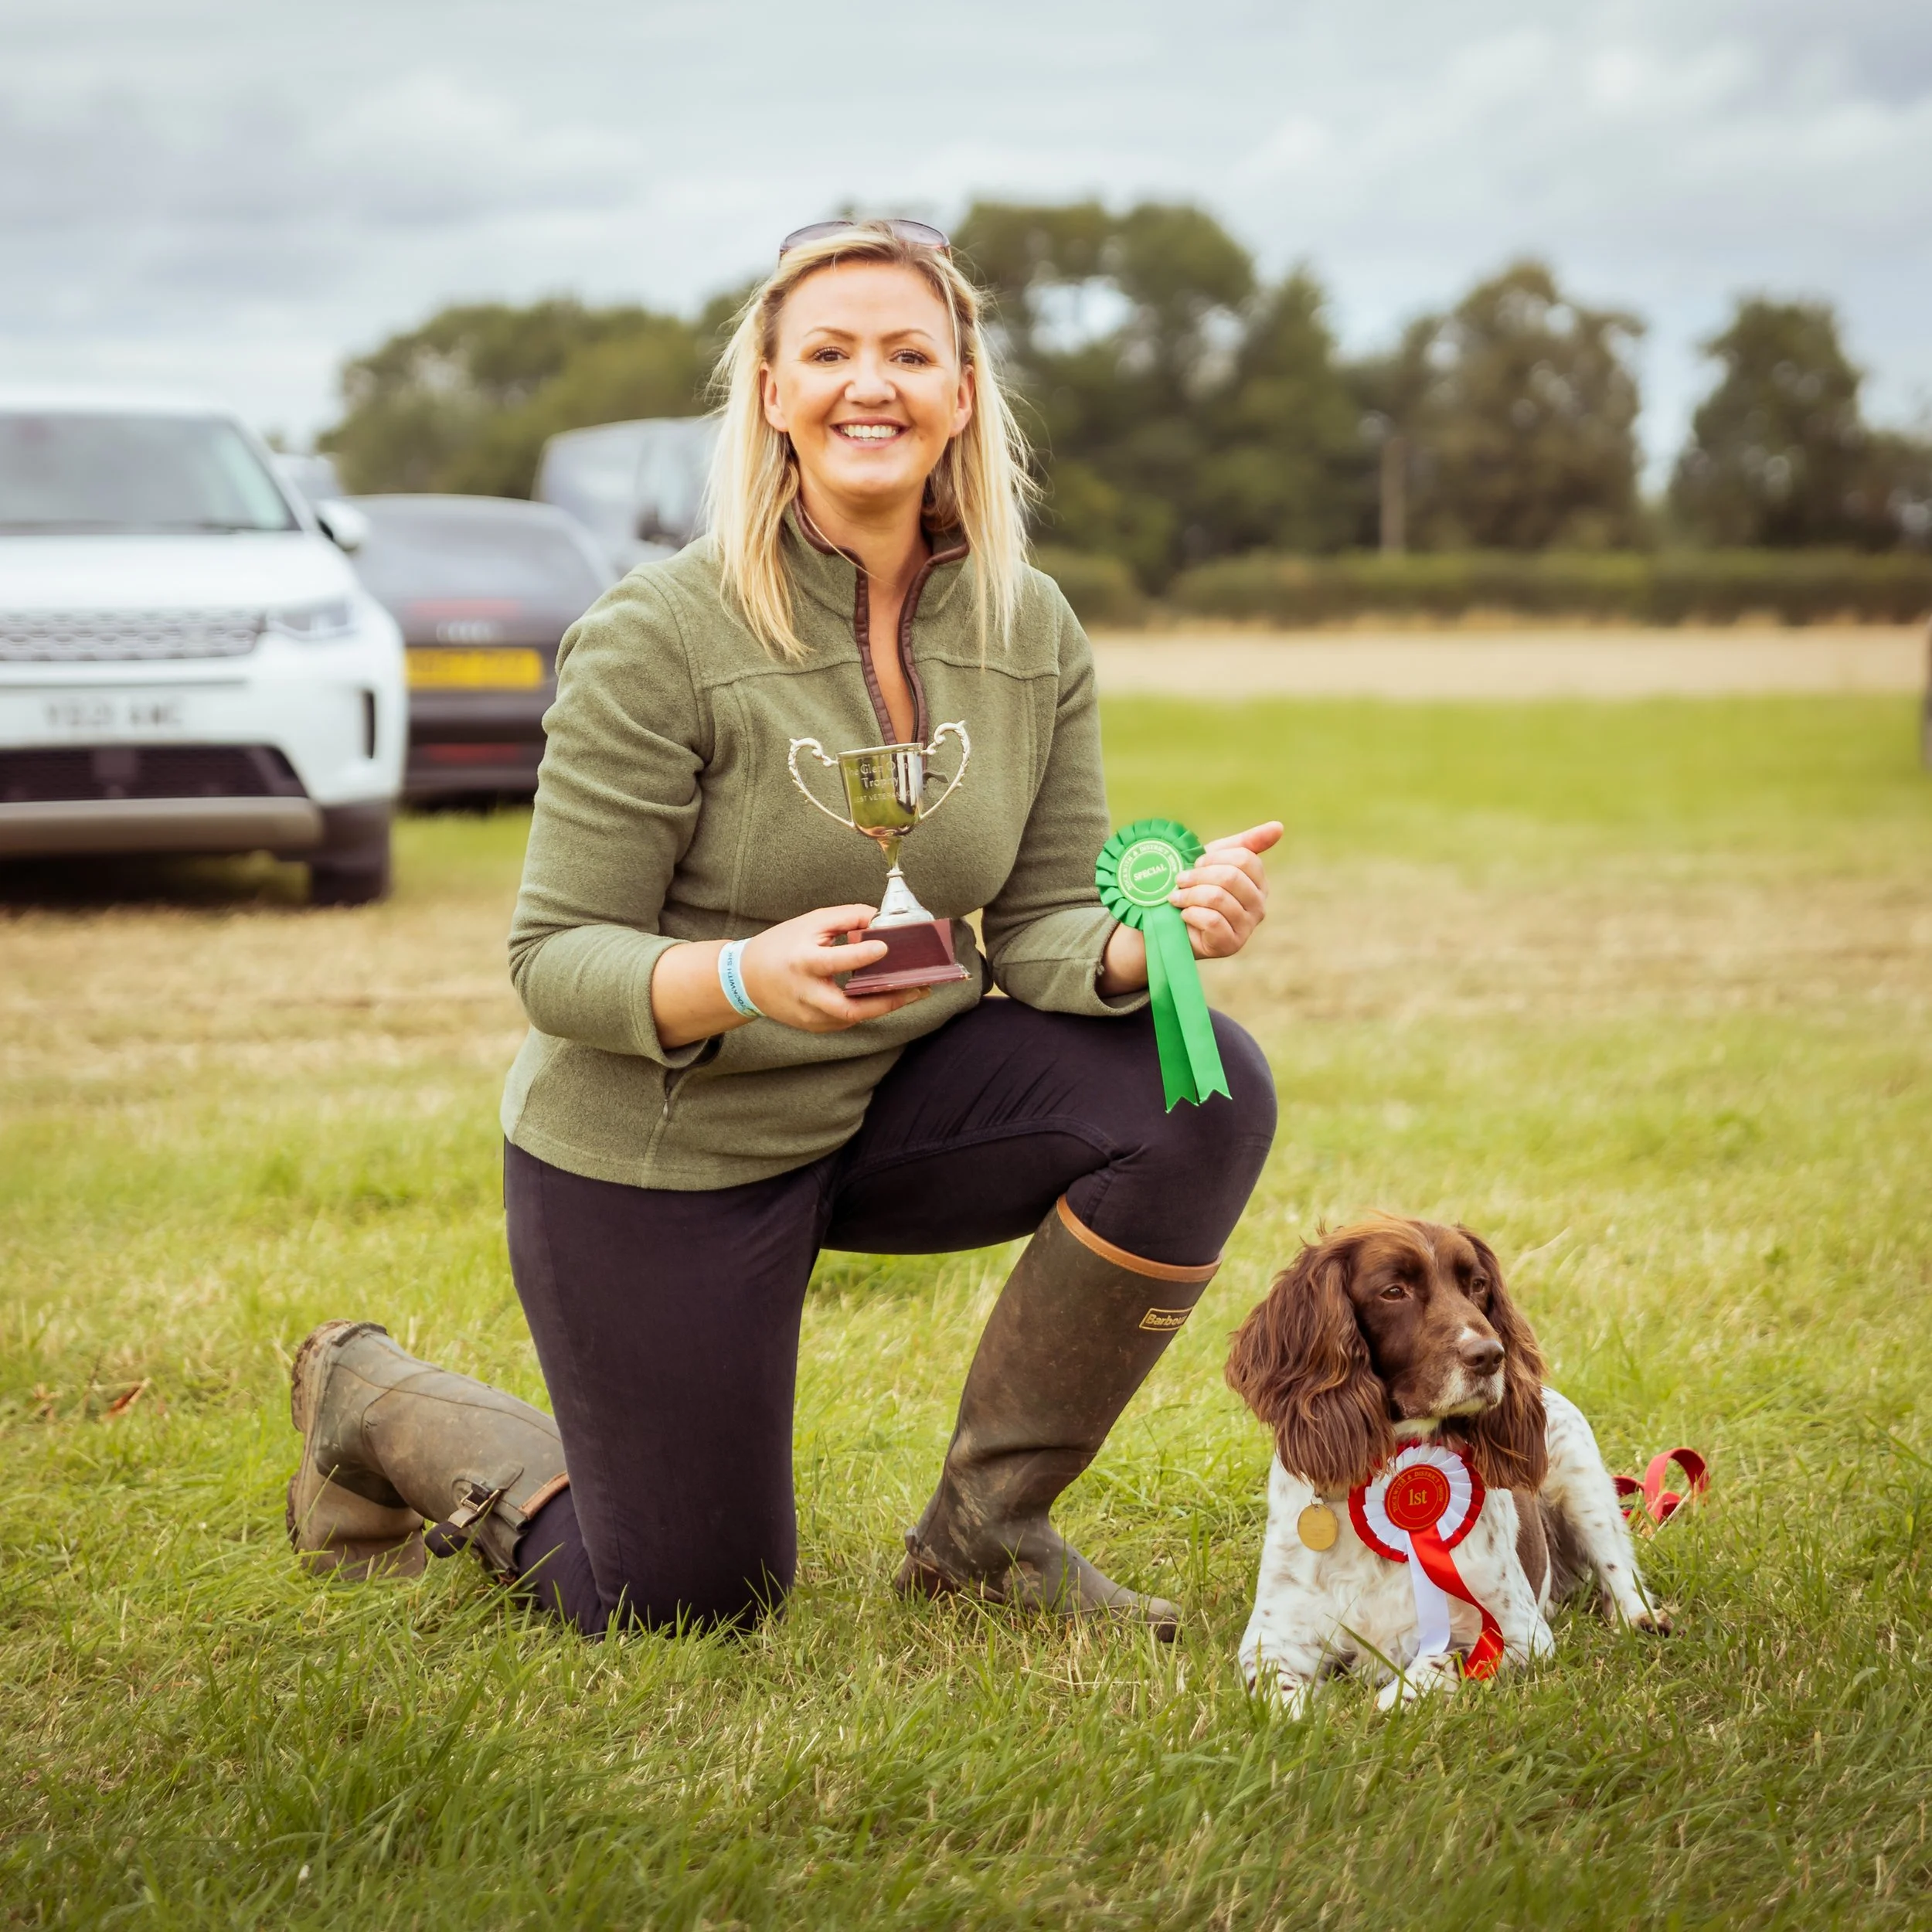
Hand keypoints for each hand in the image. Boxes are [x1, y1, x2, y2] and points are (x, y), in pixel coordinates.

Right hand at [651, 903, 933, 1047]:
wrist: (746, 979)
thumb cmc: (782, 945)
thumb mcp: (811, 923)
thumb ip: (846, 918)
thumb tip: (879, 917)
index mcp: (803, 962)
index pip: (834, 961)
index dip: (861, 956)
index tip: (886, 946)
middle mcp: (806, 994)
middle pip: (849, 1007)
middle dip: (887, 1001)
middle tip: (919, 988)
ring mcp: (809, 1015)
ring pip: (853, 1017)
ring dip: (884, 1005)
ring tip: (913, 991)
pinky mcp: (814, 1026)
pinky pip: (847, 1020)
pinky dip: (868, 1008)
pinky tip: (888, 997)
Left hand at [1172, 821, 1281, 959]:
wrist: (1173, 923)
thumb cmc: (1198, 888)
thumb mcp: (1218, 860)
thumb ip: (1247, 843)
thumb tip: (1279, 826)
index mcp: (1259, 882)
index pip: (1245, 859)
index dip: (1214, 858)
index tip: (1196, 863)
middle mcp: (1259, 905)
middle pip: (1231, 877)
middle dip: (1199, 876)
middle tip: (1180, 880)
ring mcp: (1247, 927)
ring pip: (1218, 898)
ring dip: (1189, 895)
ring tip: (1177, 897)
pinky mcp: (1231, 944)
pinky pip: (1212, 920)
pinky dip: (1191, 914)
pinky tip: (1185, 915)